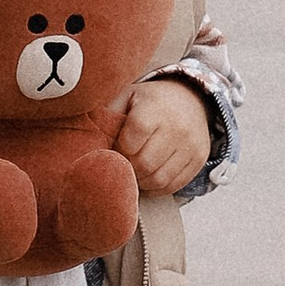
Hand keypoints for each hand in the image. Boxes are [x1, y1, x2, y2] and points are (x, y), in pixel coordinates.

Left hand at [114, 76, 212, 197]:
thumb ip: (107, 114)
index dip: (117, 152)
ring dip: (142, 182)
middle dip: (128, 170)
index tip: (112, 151)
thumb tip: (84, 137)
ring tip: (133, 173)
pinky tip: (148, 178)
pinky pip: (175, 185)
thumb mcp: (126, 97)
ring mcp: (191, 144)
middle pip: (144, 164)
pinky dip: (158, 188)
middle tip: (120, 166)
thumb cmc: (149, 101)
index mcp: (153, 109)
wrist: (189, 97)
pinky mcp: (199, 158)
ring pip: (159, 179)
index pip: (130, 143)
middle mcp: (176, 126)